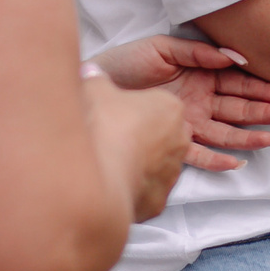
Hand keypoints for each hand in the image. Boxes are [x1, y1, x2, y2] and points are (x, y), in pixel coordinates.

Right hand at [78, 76, 190, 221]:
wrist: (97, 176)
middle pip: (165, 133)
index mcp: (171, 108)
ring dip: (141, 160)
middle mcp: (180, 141)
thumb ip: (96, 78)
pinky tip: (113, 179)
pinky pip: (148, 188)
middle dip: (145, 133)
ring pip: (159, 163)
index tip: (119, 110)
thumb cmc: (103, 127)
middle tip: (117, 133)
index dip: (138, 107)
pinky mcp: (159, 200)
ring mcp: (171, 173)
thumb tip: (90, 70)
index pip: (160, 104)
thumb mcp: (96, 89)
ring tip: (112, 158)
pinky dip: (134, 185)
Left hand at [87, 38, 269, 172]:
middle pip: (238, 107)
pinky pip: (199, 154)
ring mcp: (189, 121)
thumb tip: (235, 57)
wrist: (96, 81)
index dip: (263, 87)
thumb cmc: (129, 61)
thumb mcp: (165, 48)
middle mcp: (200, 100)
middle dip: (264, 110)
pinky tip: (237, 162)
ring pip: (226, 132)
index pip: (239, 82)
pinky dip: (217, 160)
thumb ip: (200, 53)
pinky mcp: (173, 139)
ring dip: (250, 135)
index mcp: (202, 74)